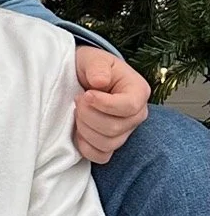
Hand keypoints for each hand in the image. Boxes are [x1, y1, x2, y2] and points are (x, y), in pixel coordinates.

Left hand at [73, 45, 149, 162]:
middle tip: (77, 100)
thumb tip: (100, 81)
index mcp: (138, 91)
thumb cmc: (91, 67)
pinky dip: (85, 146)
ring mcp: (125, 132)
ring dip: (84, 129)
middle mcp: (136, 115)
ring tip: (77, 112)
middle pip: (115, 128)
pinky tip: (77, 130)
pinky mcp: (111, 143)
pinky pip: (101, 156)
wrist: (82, 76)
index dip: (104, 104)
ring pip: (107, 143)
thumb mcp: (93, 58)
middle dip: (88, 115)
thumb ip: (97, 67)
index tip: (86, 94)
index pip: (129, 106)